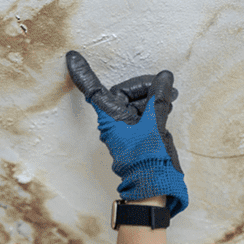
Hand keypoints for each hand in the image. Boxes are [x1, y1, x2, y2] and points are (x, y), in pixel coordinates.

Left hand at [66, 50, 187, 216]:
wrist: (154, 185)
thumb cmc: (147, 161)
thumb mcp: (155, 126)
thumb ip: (159, 100)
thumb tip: (164, 78)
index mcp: (111, 119)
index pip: (94, 91)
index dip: (83, 74)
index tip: (72, 58)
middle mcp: (115, 122)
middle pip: (124, 92)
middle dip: (144, 86)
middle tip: (164, 85)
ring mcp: (126, 128)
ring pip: (136, 102)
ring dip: (153, 96)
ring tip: (171, 96)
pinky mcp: (136, 133)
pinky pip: (142, 112)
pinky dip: (154, 106)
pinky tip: (167, 102)